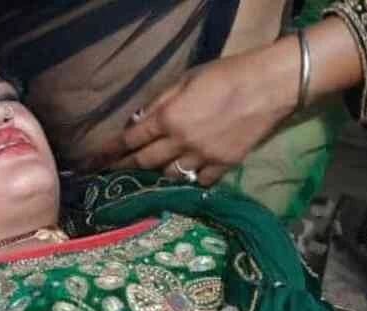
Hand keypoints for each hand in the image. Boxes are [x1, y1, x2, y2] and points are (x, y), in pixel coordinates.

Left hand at [99, 48, 298, 184]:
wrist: (270, 86)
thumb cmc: (226, 74)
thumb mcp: (186, 80)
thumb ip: (159, 102)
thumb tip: (137, 121)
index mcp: (169, 117)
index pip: (131, 139)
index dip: (111, 150)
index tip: (95, 160)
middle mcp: (181, 142)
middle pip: (145, 161)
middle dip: (126, 166)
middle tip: (113, 172)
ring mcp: (203, 157)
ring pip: (169, 174)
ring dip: (156, 173)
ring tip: (147, 174)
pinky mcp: (224, 165)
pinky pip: (199, 180)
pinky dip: (188, 179)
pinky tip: (183, 176)